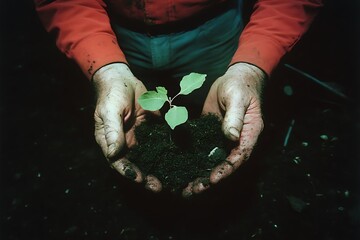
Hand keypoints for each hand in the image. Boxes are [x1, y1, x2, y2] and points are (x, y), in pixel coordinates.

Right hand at [93, 63, 161, 191]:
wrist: (122, 79)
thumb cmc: (111, 95)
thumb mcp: (110, 112)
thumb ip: (112, 132)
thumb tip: (113, 154)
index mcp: (111, 142)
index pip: (118, 163)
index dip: (129, 173)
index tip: (140, 180)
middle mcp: (126, 143)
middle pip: (136, 164)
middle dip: (147, 176)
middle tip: (160, 186)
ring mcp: (140, 137)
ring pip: (150, 156)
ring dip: (159, 167)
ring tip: (172, 177)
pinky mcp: (152, 129)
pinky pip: (160, 141)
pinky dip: (168, 150)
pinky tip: (179, 156)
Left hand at [182, 63, 264, 196]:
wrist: (236, 78)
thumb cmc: (241, 86)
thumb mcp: (238, 98)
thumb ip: (234, 116)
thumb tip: (230, 136)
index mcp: (248, 134)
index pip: (239, 156)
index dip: (226, 169)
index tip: (212, 179)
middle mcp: (236, 141)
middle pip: (224, 164)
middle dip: (208, 179)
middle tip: (192, 190)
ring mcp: (222, 138)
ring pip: (212, 160)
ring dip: (199, 173)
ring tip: (183, 186)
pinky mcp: (211, 133)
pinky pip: (202, 148)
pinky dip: (193, 159)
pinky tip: (179, 166)